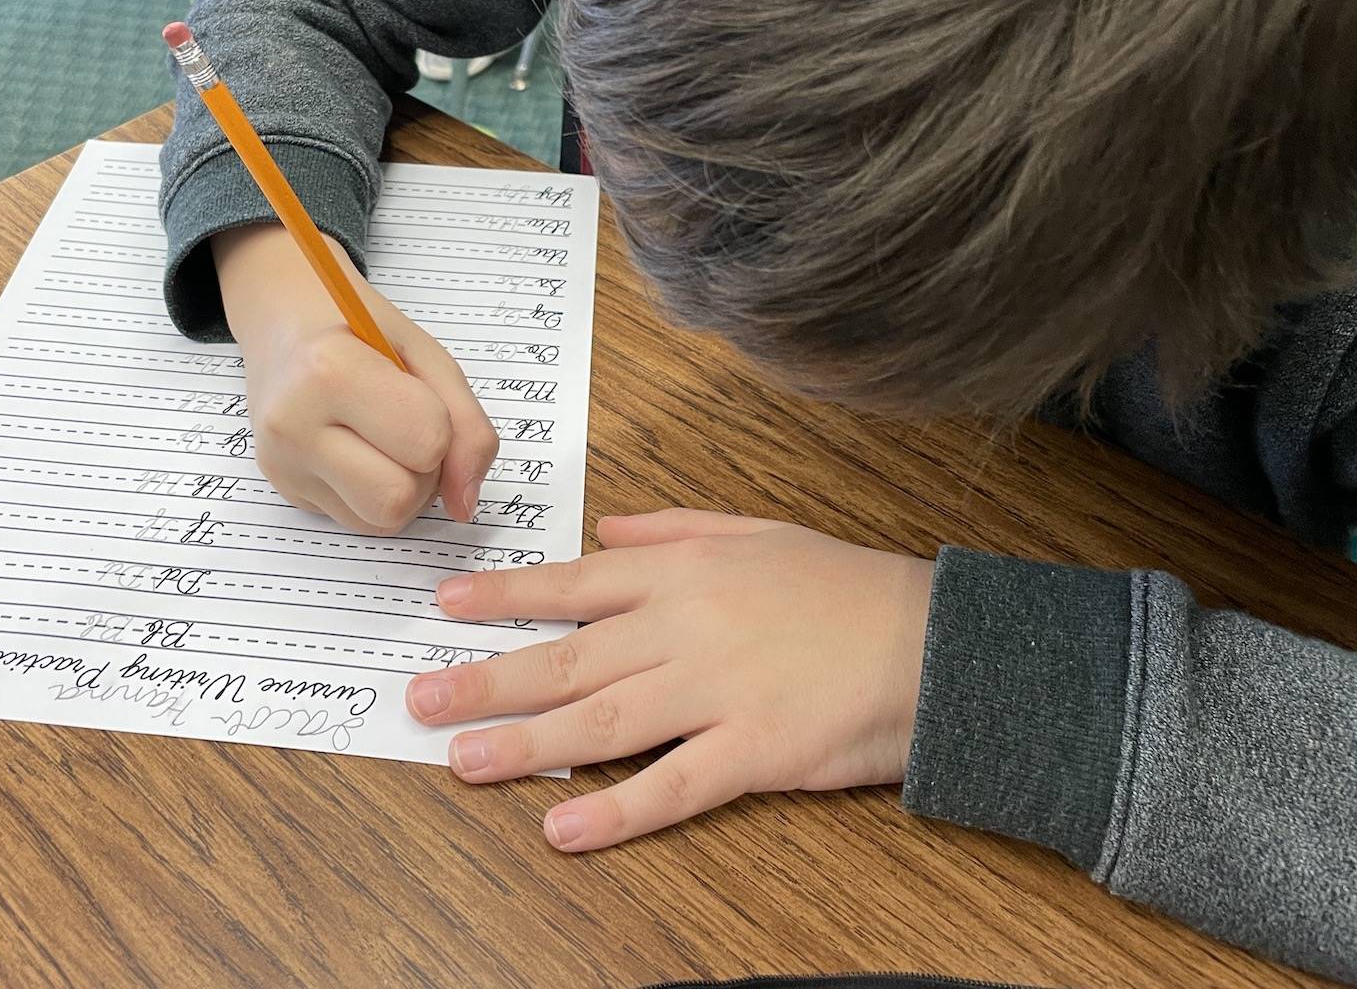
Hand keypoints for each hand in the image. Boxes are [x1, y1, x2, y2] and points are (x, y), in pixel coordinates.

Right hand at [215, 224, 498, 533]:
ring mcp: (282, 463)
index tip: (416, 393)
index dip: (442, 424)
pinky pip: (360, 522)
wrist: (283, 323)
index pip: (427, 441)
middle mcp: (293, 424)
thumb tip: (465, 503)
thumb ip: (466, 425)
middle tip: (404, 424)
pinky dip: (376, 496)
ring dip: (403, 489)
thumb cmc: (357, 330)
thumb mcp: (425, 354)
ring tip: (383, 440)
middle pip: (399, 497)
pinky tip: (360, 454)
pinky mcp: (285, 490)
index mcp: (330, 370)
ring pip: (382, 520)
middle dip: (423, 469)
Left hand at [405, 508, 933, 850]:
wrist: (935, 641)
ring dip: (526, 744)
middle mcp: (684, 628)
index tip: (446, 605)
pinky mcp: (754, 752)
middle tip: (422, 697)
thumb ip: (673, 526)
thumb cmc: (845, 586)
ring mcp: (716, 691)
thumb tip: (607, 526)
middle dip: (487, 677)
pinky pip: (672, 786)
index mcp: (682, 572)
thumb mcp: (757, 530)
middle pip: (567, 656)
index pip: (573, 582)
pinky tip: (564, 830)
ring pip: (601, 721)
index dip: (505, 595)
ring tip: (463, 760)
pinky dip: (616, 812)